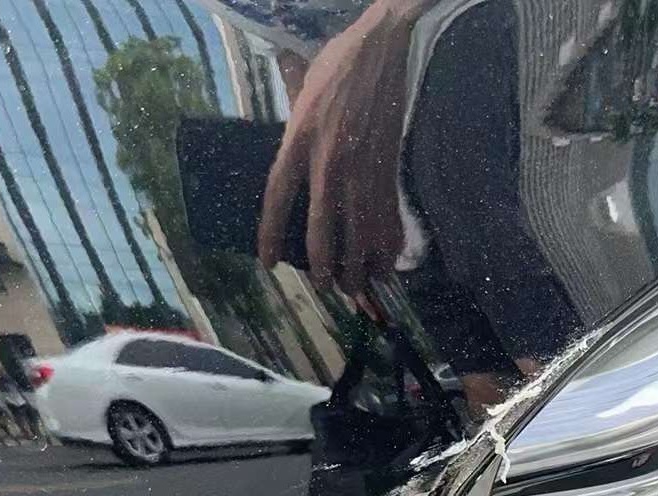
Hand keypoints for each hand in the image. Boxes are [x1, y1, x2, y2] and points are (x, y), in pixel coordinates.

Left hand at [259, 0, 429, 293]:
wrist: (386, 48)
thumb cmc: (339, 64)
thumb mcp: (303, 91)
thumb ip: (293, 125)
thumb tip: (286, 148)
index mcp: (300, 140)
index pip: (278, 198)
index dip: (270, 235)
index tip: (268, 262)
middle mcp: (330, 163)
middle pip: (321, 231)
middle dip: (322, 266)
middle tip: (323, 285)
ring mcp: (363, 171)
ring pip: (359, 235)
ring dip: (358, 268)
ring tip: (355, 287)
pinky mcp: (389, 171)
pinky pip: (387, 221)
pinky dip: (388, 248)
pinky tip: (386, 266)